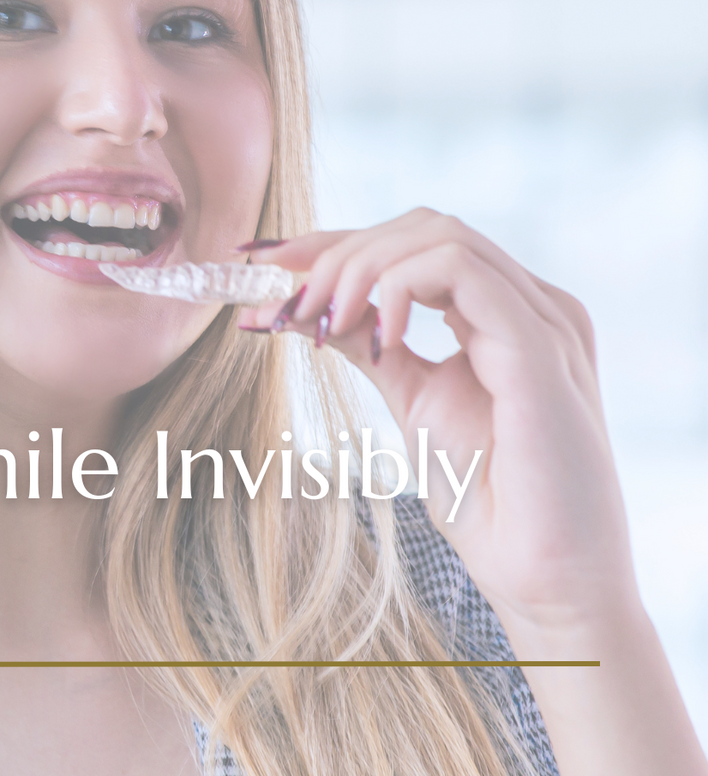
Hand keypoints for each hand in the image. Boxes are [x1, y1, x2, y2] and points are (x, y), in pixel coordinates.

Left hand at [237, 208, 626, 626]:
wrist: (545, 577)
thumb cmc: (490, 500)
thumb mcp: (412, 399)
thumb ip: (368, 344)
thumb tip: (297, 306)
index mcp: (507, 314)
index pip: (414, 244)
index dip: (332, 243)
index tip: (260, 264)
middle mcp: (532, 304)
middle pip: (420, 226)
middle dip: (335, 252)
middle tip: (279, 303)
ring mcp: (544, 318)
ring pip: (436, 234)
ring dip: (357, 267)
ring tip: (315, 322)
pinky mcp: (542, 343)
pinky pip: (457, 269)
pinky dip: (396, 287)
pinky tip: (374, 339)